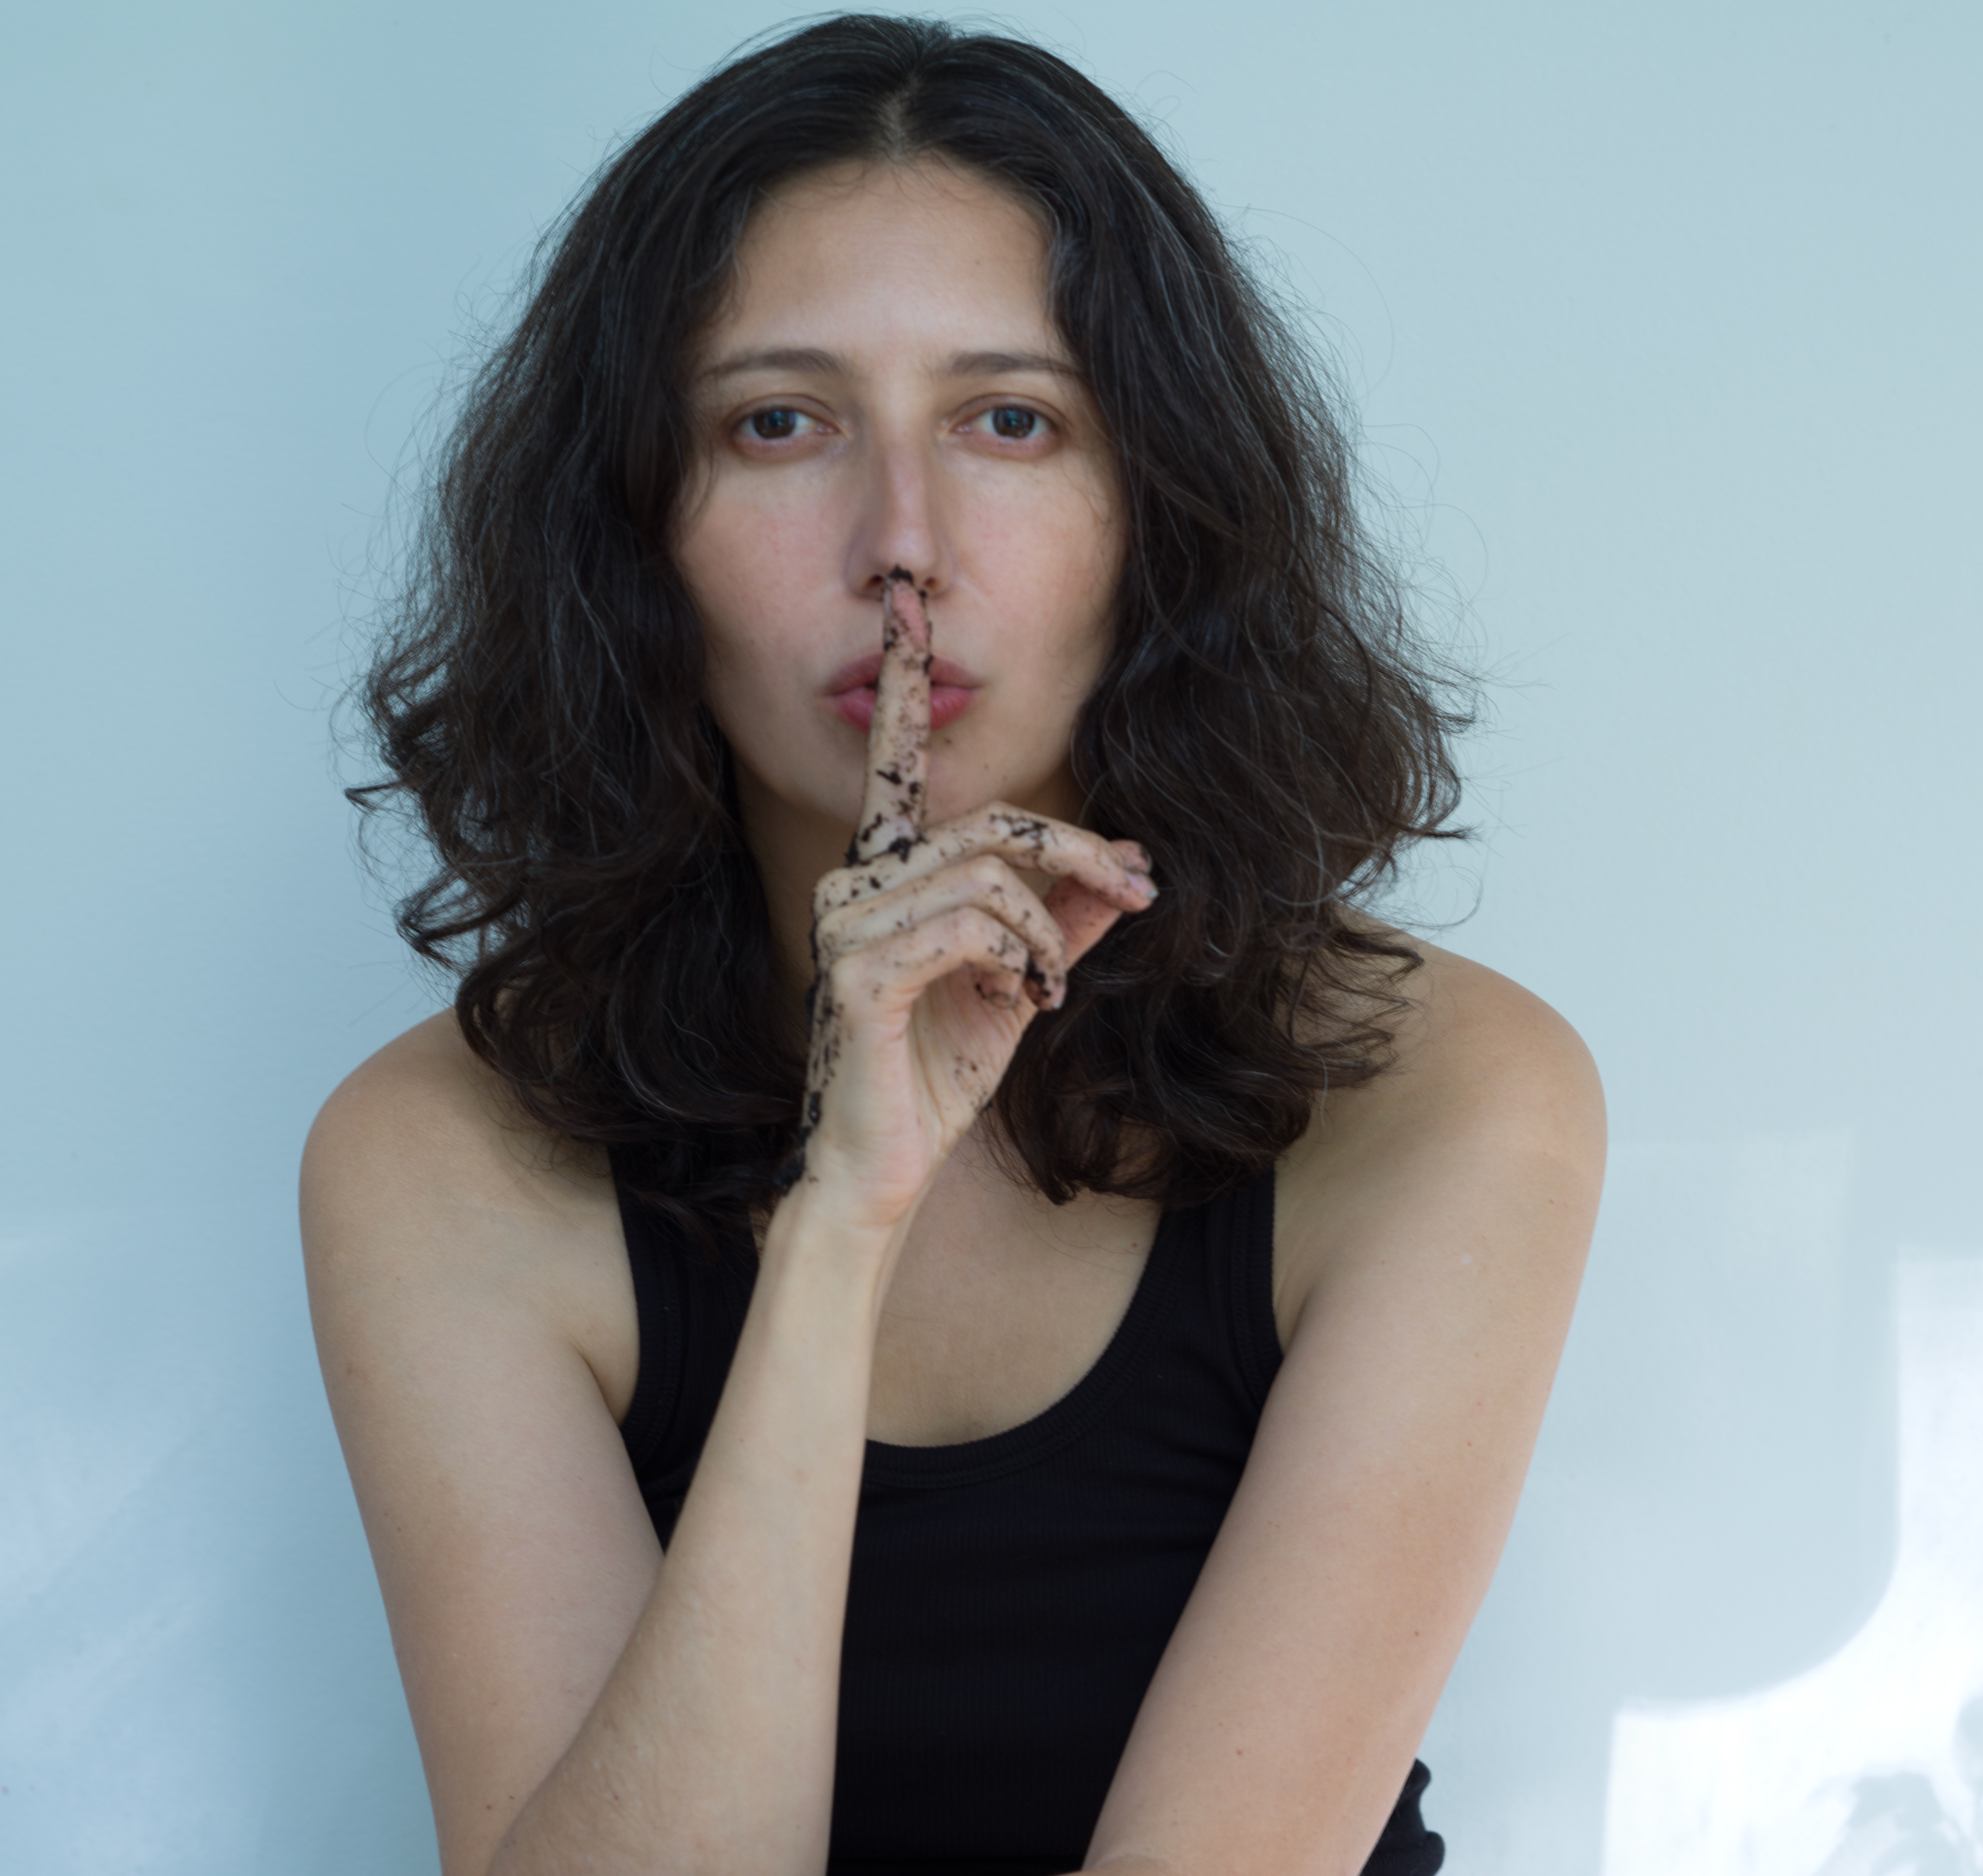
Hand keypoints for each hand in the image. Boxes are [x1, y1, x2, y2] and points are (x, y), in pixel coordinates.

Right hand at [787, 569, 1156, 1223]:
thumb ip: (1066, 922)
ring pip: (988, 874)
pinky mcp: (857, 971)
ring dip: (1050, 929)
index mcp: (884, 871)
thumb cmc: (935, 1077)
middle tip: (1137, 896)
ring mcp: (846, 923)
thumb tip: (1130, 871)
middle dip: (1080, 854)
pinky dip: (1022, 959)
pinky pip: (969, 926)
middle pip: (991, 821)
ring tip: (1053, 986)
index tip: (903, 596)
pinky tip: (1027, 1002)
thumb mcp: (1021, 985)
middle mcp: (854, 880)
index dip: (903, 679)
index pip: (896, 758)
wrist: (881, 1171)